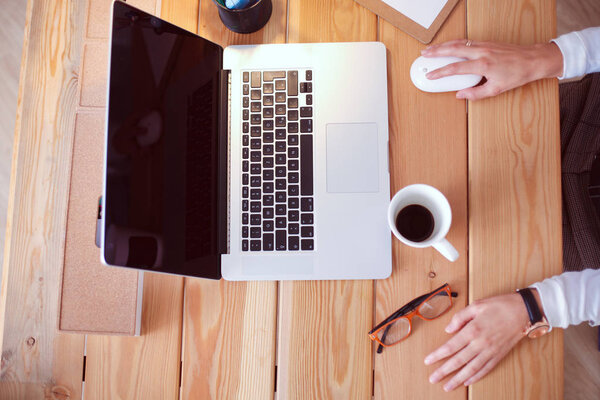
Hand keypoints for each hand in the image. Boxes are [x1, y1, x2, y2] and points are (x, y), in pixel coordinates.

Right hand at [421, 39, 562, 99]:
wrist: (533, 60)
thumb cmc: (517, 74)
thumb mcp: (496, 90)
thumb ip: (476, 93)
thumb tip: (461, 95)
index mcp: (482, 65)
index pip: (455, 68)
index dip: (440, 72)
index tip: (430, 75)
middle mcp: (481, 52)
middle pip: (453, 49)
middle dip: (436, 52)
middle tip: (424, 54)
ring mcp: (484, 45)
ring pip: (458, 42)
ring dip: (443, 45)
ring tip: (431, 48)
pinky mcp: (487, 42)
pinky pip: (466, 41)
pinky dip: (454, 42)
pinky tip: (448, 45)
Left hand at [424, 292, 535, 390]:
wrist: (524, 311)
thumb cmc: (500, 306)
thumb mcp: (476, 305)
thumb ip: (459, 317)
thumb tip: (448, 330)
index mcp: (473, 330)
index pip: (450, 346)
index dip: (438, 355)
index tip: (427, 361)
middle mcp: (481, 343)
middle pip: (458, 361)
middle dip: (444, 371)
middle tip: (432, 379)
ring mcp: (490, 351)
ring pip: (471, 369)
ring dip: (458, 379)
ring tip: (447, 386)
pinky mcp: (499, 355)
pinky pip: (486, 369)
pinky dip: (476, 377)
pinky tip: (467, 381)